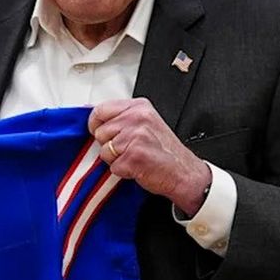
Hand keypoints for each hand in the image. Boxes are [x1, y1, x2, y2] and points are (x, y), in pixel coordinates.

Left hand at [88, 98, 211, 214]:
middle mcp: (137, 118)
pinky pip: (113, 166)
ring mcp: (135, 136)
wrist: (185, 173)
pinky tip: (138, 166)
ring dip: (116, 159)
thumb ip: (123, 118)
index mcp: (139, 107)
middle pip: (100, 132)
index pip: (100, 110)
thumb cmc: (165, 151)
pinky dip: (122, 171)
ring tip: (135, 157)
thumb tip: (94, 118)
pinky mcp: (134, 156)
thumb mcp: (147, 123)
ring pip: (104, 150)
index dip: (97, 124)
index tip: (103, 132)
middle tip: (129, 149)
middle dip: (109, 144)